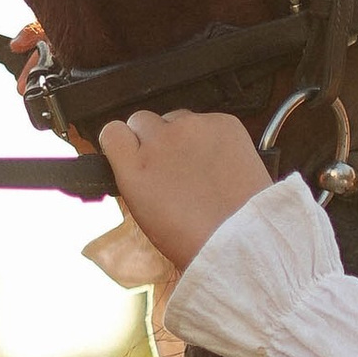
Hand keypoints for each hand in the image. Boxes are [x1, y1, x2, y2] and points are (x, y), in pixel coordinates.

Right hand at [96, 108, 274, 275]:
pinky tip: (221, 161)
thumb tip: (139, 164)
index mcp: (134, 169)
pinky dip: (212, 136)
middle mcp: (159, 141)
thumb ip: (138, 179)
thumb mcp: (147, 215)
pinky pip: (209, 120)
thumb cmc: (197, 239)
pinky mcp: (223, 123)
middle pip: (142, 120)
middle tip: (171, 163)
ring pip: (176, 118)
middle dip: (152, 138)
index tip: (131, 151)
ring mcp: (192, 128)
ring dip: (182, 136)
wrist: (245, 237)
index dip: (123, 142)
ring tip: (200, 166)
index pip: (112, 131)